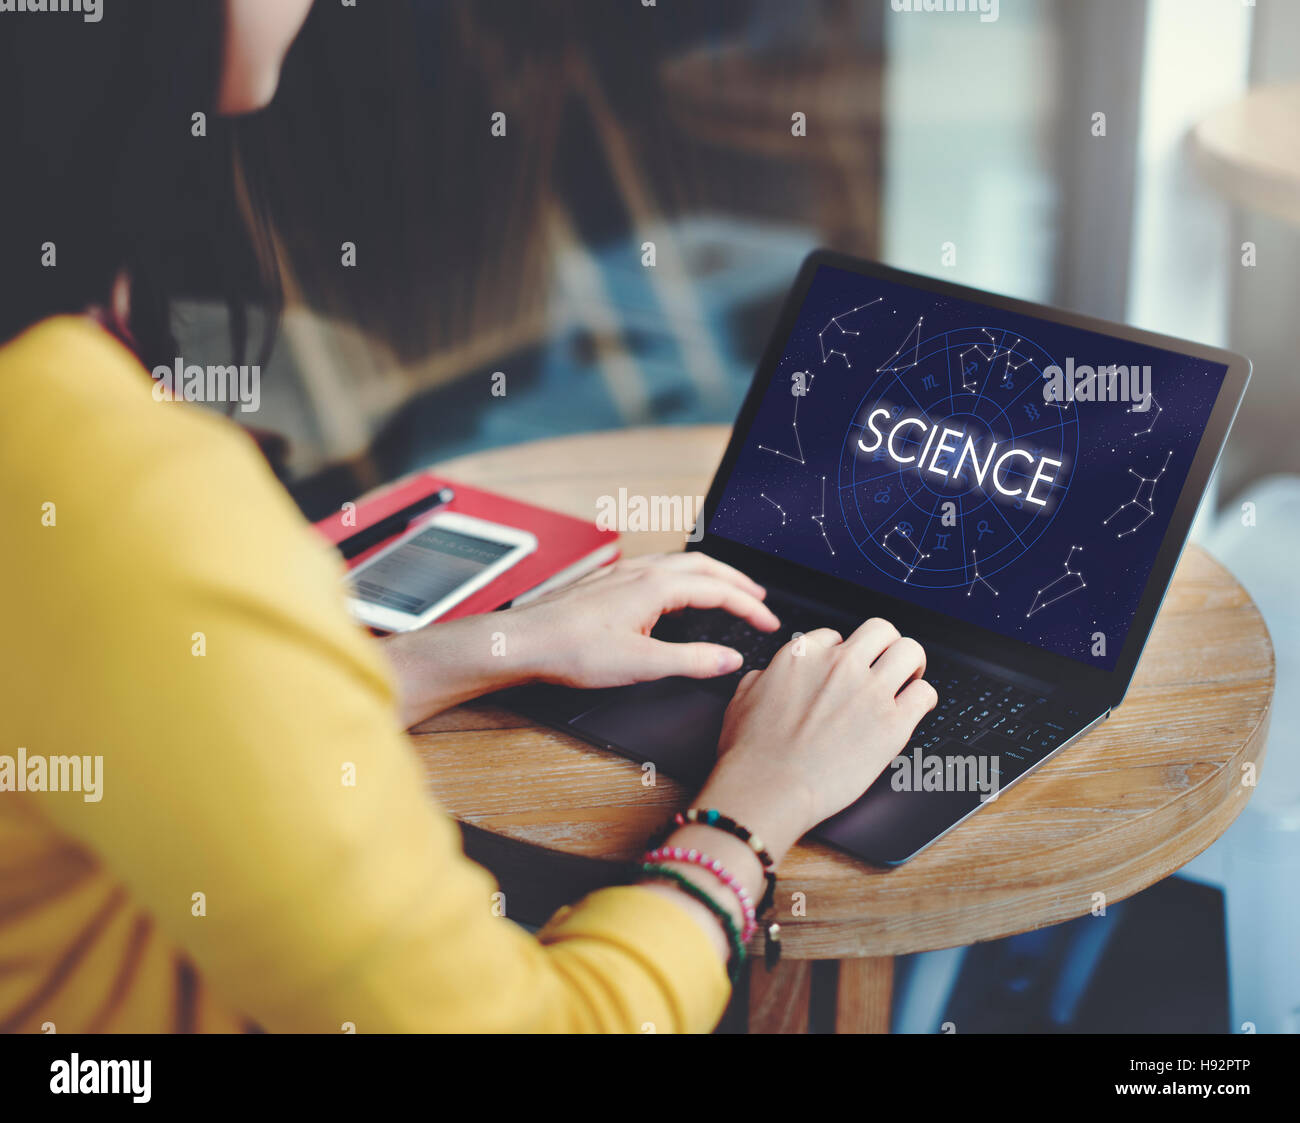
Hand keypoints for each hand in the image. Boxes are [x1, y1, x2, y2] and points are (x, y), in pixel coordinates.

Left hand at [504, 553, 779, 687]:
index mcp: (656, 586)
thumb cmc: (572, 651)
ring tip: (728, 591)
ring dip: (711, 575)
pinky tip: (676, 591)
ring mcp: (623, 573)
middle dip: (738, 582)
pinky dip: (685, 576)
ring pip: (681, 563)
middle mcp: (642, 571)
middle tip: (760, 600)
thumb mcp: (641, 664)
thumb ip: (691, 660)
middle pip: (705, 567)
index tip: (769, 623)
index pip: (718, 591)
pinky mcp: (608, 582)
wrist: (524, 642)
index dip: (750, 607)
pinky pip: (659, 568)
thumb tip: (729, 658)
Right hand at [694, 619, 936, 860]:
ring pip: (911, 651)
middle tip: (886, 665)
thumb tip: (770, 675)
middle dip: (886, 646)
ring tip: (908, 681)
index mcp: (803, 655)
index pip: (836, 636)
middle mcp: (839, 665)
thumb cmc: (750, 753)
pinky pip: (925, 693)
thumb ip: (763, 677)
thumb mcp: (742, 699)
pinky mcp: (893, 723)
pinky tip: (915, 710)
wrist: (767, 788)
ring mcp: (869, 691)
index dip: (842, 654)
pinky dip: (924, 699)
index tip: (844, 671)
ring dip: (911, 665)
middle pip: (882, 631)